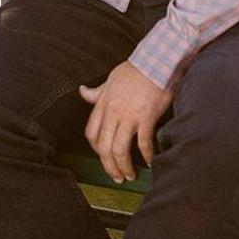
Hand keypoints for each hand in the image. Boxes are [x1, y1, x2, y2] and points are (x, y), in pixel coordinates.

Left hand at [80, 61, 172, 183]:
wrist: (156, 61)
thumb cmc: (135, 70)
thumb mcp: (110, 79)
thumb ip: (97, 92)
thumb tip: (82, 91)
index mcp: (103, 104)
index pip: (91, 133)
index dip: (95, 149)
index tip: (103, 156)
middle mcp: (113, 112)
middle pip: (104, 147)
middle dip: (108, 166)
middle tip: (116, 177)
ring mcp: (129, 116)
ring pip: (120, 149)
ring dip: (124, 167)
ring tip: (130, 176)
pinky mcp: (146, 118)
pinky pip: (143, 143)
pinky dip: (146, 155)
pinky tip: (150, 162)